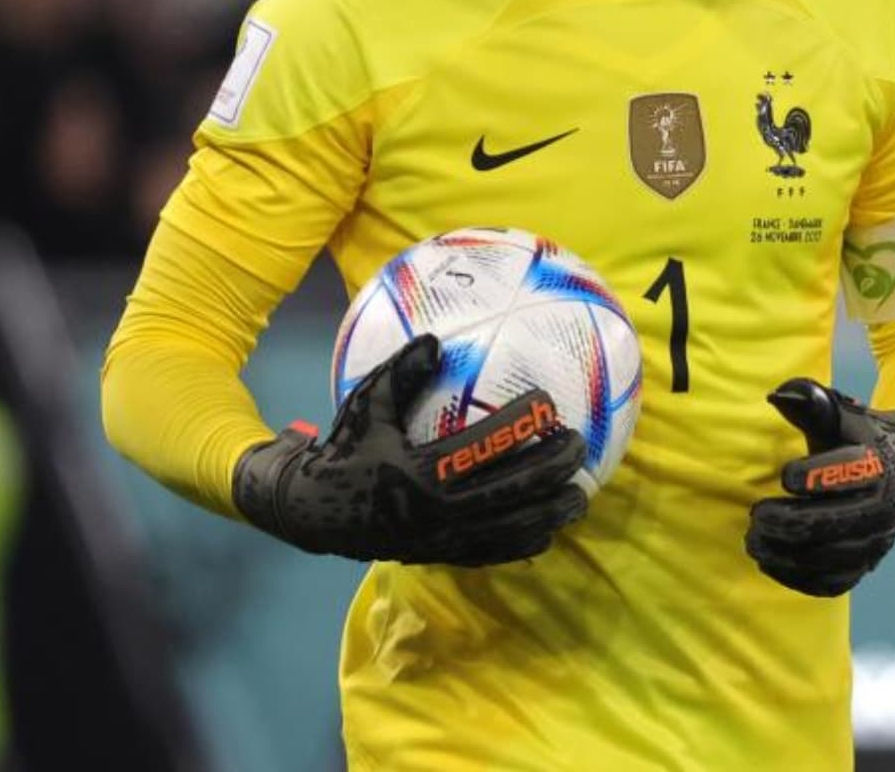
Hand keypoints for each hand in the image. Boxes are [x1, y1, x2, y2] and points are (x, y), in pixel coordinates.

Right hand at [233, 335, 587, 565]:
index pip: (485, 446)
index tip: (548, 404)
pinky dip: (524, 543)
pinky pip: (493, 554)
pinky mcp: (442, 555)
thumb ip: (400, 373)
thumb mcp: (366, 405)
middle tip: (579, 446)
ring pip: (512, 530)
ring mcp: (444, 539)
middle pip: (513, 491)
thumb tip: (434, 340)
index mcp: (422, 472)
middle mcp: (439, 511)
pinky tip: (548, 530)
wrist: (313, 512)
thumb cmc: (345, 449)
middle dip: (553, 469)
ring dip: (551, 513)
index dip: (521, 425)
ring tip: (581, 495)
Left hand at [745, 379, 894, 597]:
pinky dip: (797, 578)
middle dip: (786, 522)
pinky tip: (771, 562)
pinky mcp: (865, 567)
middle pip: (831, 523)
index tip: (785, 476)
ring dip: (785, 553)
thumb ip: (809, 402)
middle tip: (756, 515)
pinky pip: (831, 583)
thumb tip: (776, 396)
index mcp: (875, 465)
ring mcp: (876, 542)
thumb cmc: (856, 440)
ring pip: (829, 558)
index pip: (843, 473)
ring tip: (754, 540)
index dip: (809, 477)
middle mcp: (882, 508)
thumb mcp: (839, 416)